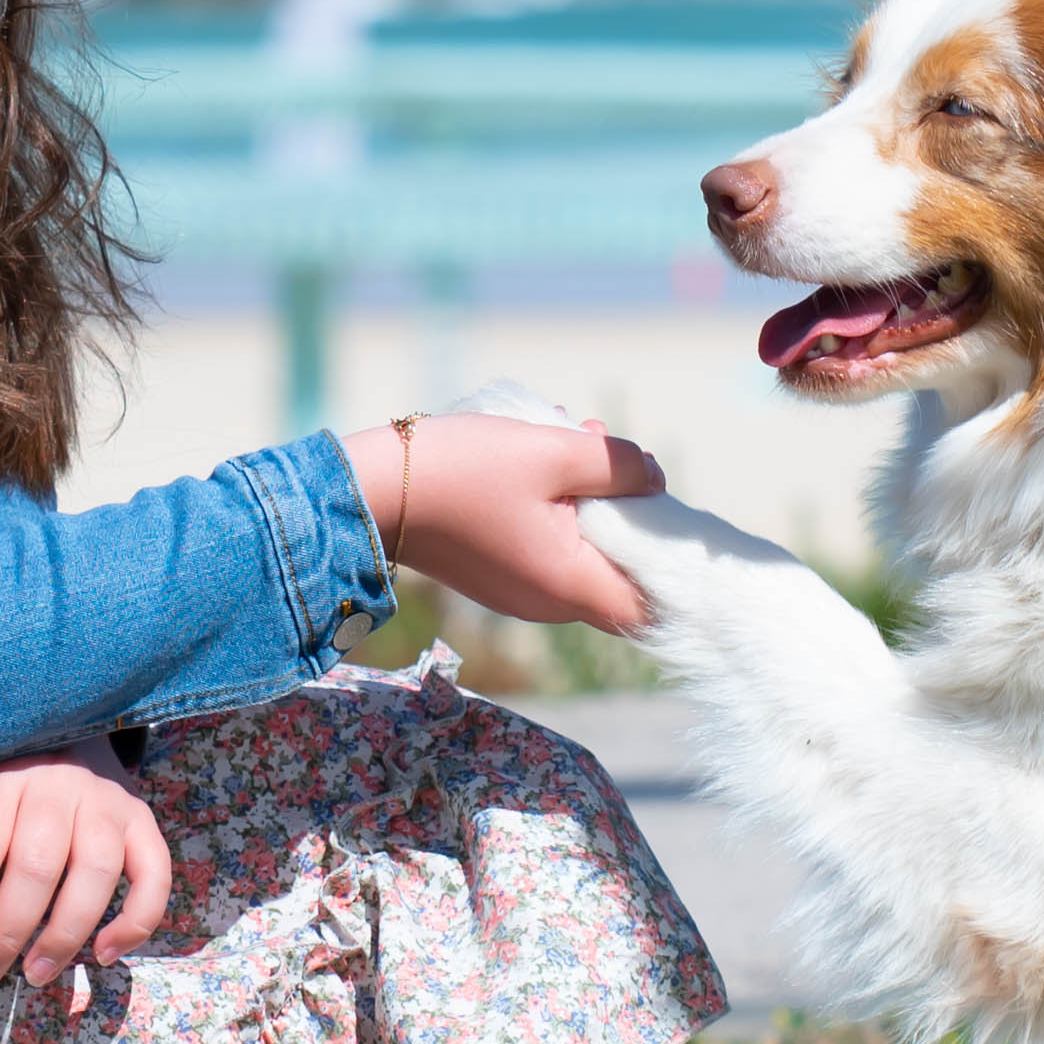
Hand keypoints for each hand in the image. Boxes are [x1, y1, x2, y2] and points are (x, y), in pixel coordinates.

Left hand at [0, 743, 173, 993]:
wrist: (54, 731)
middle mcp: (57, 781)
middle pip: (36, 866)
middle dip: (6, 935)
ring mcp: (106, 799)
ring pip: (95, 874)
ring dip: (65, 936)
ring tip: (34, 976)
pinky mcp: (141, 818)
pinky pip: (154, 874)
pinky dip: (136, 921)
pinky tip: (105, 954)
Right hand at [343, 411, 669, 634]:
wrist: (371, 491)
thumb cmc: (464, 471)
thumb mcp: (552, 452)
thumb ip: (616, 467)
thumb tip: (655, 478)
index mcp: (569, 584)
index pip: (650, 605)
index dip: (672, 565)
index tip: (672, 512)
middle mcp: (549, 603)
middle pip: (618, 570)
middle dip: (627, 508)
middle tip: (608, 451)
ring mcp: (520, 592)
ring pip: (582, 550)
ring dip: (589, 498)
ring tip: (571, 438)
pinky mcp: (498, 574)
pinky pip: (549, 546)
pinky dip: (558, 507)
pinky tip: (541, 458)